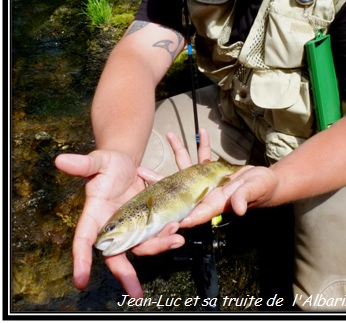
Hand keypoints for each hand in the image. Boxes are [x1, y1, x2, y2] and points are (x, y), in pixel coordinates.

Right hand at [55, 149, 183, 297]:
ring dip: (157, 248)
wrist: (126, 163)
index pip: (83, 240)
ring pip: (140, 247)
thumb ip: (83, 164)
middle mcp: (111, 228)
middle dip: (125, 276)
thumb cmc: (108, 164)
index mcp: (94, 215)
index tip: (81, 281)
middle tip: (136, 294)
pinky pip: (154, 237)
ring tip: (175, 240)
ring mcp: (129, 228)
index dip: (81, 260)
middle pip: (115, 256)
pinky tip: (178, 231)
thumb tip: (60, 159)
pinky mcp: (145, 224)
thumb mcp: (99, 161)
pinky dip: (165, 237)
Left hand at [140, 129, 278, 228]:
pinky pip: (203, 156)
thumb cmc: (262, 190)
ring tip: (170, 134)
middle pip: (177, 190)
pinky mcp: (213, 170)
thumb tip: (238, 207)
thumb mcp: (254, 192)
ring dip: (179, 151)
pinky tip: (199, 131)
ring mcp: (207, 181)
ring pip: (187, 168)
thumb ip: (245, 198)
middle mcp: (206, 193)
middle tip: (141, 172)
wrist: (267, 182)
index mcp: (213, 203)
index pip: (189, 211)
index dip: (172, 212)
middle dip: (160, 182)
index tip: (154, 211)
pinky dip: (201, 144)